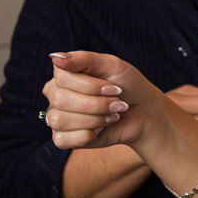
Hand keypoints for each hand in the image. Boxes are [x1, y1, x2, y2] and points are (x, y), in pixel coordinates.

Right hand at [41, 50, 159, 149]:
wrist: (142, 114)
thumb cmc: (127, 85)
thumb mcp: (112, 65)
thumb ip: (84, 59)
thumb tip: (55, 58)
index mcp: (63, 74)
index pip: (63, 78)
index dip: (92, 86)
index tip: (115, 88)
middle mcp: (55, 94)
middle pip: (61, 100)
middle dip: (97, 104)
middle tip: (116, 103)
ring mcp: (56, 116)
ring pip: (61, 120)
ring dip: (95, 120)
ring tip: (111, 115)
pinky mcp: (62, 138)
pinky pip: (62, 139)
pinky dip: (88, 135)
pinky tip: (100, 129)